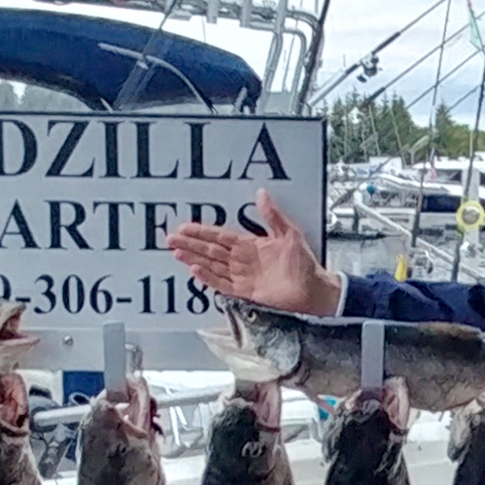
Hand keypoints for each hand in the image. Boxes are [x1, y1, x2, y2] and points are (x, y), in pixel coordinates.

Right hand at [168, 188, 341, 314]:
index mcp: (250, 245)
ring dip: (194, 258)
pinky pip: (222, 284)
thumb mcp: (288, 233)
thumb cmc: (303, 261)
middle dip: (191, 244)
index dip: (203, 232)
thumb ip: (272, 216)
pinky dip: (209, 277)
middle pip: (211, 251)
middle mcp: (243, 260)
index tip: (185, 227)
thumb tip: (261, 193)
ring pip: (212, 266)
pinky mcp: (245, 291)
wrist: (313, 288)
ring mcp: (242, 276)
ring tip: (176, 252)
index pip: (221, 237)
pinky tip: (195, 269)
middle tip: (170, 239)